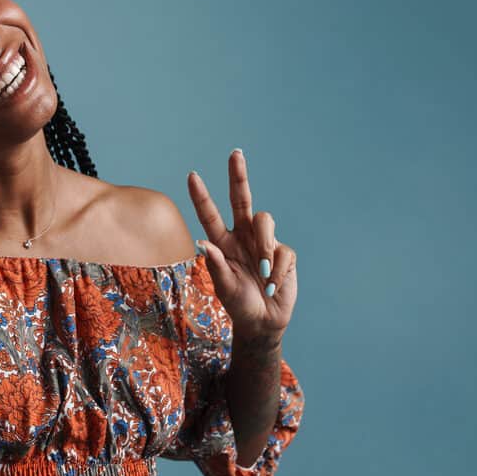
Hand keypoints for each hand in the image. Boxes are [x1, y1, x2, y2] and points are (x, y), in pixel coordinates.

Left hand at [187, 149, 297, 345]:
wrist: (263, 322)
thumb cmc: (238, 304)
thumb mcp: (224, 287)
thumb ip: (216, 265)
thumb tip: (204, 243)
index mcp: (223, 242)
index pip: (210, 214)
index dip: (201, 196)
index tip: (192, 175)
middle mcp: (242, 236)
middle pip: (241, 199)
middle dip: (238, 176)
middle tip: (235, 153)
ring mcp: (264, 242)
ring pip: (265, 221)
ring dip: (264, 245)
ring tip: (262, 272)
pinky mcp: (284, 253)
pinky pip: (283, 251)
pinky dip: (277, 270)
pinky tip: (272, 284)